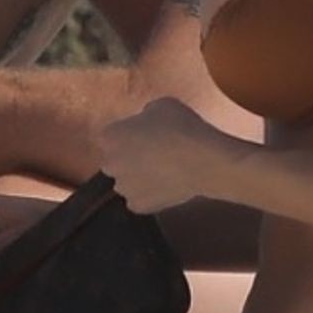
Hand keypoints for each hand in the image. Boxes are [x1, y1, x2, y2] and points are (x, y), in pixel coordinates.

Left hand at [100, 98, 232, 212]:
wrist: (202, 161)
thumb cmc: (181, 127)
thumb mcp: (161, 105)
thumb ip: (144, 115)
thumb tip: (145, 123)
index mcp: (110, 136)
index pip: (110, 136)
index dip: (127, 136)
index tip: (142, 136)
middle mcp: (110, 163)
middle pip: (113, 161)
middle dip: (127, 159)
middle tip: (151, 155)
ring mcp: (123, 187)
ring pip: (126, 183)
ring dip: (137, 178)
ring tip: (162, 173)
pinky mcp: (138, 206)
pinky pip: (139, 200)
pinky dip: (149, 195)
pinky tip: (166, 187)